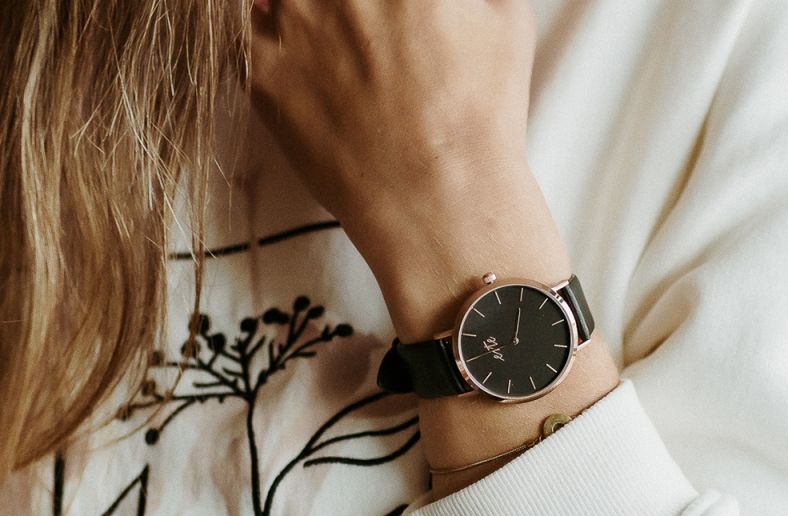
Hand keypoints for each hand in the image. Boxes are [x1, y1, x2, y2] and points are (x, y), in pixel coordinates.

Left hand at [250, 1, 620, 499]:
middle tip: (364, 35)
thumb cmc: (482, 111)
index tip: (383, 14)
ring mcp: (289, 25)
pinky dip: (284, 56)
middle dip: (341, 11)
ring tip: (346, 62)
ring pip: (279, 2)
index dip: (379, 1)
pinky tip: (326, 91)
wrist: (441, 199)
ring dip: (307, 19)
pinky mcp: (262, 75)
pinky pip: (258, 42)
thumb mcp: (504, 14)